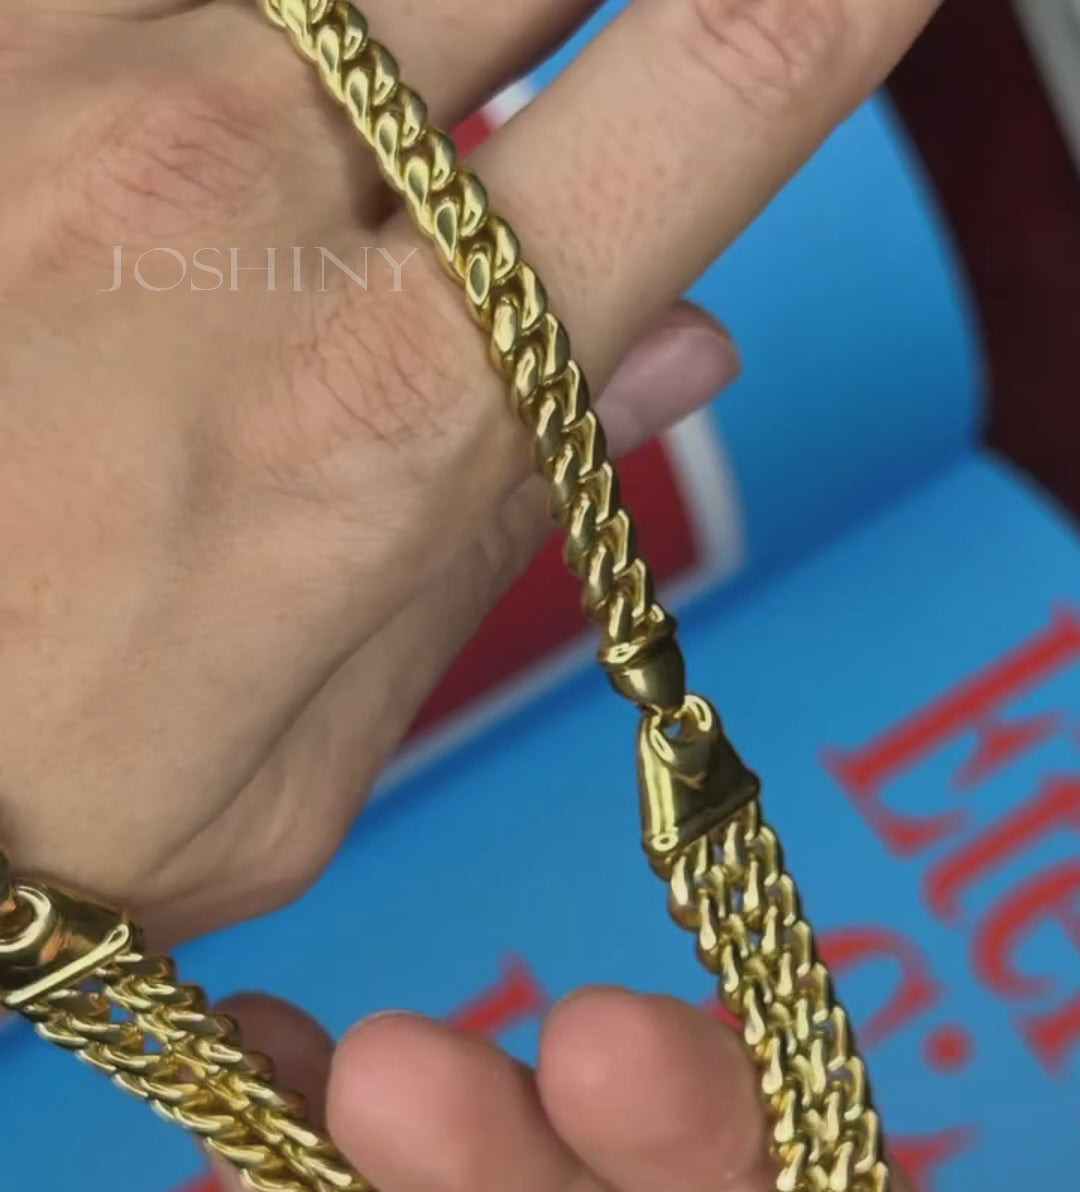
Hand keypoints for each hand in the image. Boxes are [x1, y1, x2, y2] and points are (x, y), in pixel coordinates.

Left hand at [1, 0, 939, 943]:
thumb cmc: (22, 801)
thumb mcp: (308, 758)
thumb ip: (499, 533)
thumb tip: (677, 339)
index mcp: (391, 394)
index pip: (725, 79)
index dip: (842, 0)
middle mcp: (240, 176)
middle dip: (582, 20)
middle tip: (516, 148)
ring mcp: (63, 73)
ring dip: (387, 54)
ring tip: (303, 227)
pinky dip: (226, 59)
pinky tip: (165, 195)